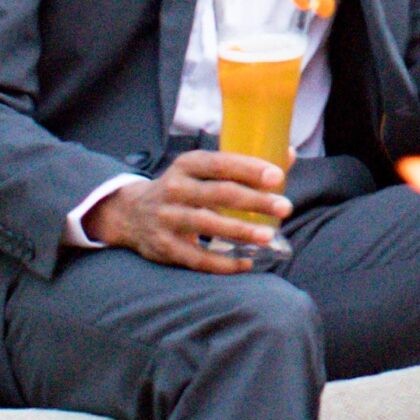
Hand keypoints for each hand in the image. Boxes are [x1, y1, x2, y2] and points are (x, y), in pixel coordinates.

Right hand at [84, 151, 290, 272]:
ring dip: (240, 231)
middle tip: (285, 207)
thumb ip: (242, 165)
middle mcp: (175, 189)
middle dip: (255, 201)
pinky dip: (223, 263)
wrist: (131, 213)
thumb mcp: (202, 170)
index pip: (221, 164)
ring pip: (208, 225)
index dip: (250, 169)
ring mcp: (168, 218)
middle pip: (219, 194)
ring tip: (268, 236)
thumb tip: (289, 155)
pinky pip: (197, 257)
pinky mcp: (164, 247)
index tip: (278, 176)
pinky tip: (246, 263)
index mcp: (187, 165)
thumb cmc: (182, 188)